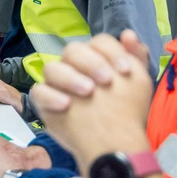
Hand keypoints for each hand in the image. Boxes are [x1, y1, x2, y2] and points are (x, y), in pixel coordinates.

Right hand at [31, 31, 154, 162]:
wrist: (115, 144)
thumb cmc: (125, 110)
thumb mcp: (138, 82)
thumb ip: (136, 57)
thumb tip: (127, 33)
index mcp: (96, 58)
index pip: (98, 42)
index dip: (111, 52)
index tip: (123, 71)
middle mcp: (74, 67)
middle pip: (73, 50)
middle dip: (91, 63)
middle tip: (106, 82)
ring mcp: (58, 84)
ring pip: (52, 68)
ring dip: (71, 77)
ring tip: (88, 92)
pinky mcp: (45, 103)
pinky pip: (39, 92)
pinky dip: (51, 96)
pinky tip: (67, 105)